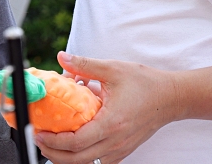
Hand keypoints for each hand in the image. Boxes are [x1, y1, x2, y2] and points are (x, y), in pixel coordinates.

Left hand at [33, 52, 179, 163]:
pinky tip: (74, 147)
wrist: (171, 97)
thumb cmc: (145, 83)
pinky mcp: (124, 151)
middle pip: (77, 160)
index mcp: (111, 123)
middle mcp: (115, 142)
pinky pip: (99, 162)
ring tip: (53, 145)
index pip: (76, 142)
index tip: (40, 132)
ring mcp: (120, 150)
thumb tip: (62, 57)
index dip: (54, 141)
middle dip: (54, 154)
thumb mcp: (113, 69)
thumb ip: (85, 64)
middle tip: (40, 141)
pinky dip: (83, 158)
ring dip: (67, 159)